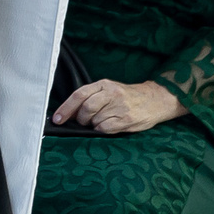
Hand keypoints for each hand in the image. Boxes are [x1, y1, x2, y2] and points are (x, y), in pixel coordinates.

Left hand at [51, 78, 184, 134]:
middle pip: (86, 108)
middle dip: (81, 118)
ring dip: (93, 124)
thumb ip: (90, 98)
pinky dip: (102, 129)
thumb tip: (68, 114)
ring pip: (95, 120)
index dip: (65, 108)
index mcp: (103, 84)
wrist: (156, 99)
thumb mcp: (109, 90)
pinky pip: (105, 128)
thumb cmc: (127, 96)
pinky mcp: (127, 119)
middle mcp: (112, 93)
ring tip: (103, 120)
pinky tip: (110, 125)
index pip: (79, 95)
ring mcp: (120, 106)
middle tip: (85, 121)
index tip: (57, 119)